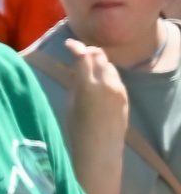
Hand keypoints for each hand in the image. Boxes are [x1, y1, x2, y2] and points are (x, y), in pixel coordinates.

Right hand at [65, 39, 131, 161]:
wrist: (100, 149)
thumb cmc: (77, 131)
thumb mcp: (71, 104)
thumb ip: (76, 84)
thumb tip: (77, 70)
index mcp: (88, 85)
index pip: (84, 56)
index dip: (75, 47)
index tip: (68, 44)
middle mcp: (107, 83)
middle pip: (99, 57)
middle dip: (88, 52)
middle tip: (78, 52)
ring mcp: (119, 89)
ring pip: (109, 65)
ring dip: (98, 62)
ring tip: (88, 65)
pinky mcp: (125, 95)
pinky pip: (115, 77)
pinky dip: (106, 73)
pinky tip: (98, 79)